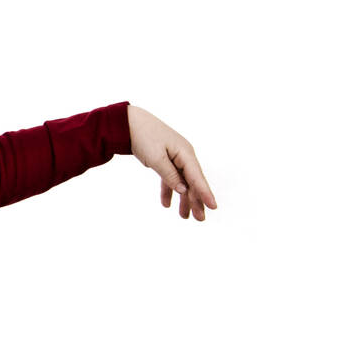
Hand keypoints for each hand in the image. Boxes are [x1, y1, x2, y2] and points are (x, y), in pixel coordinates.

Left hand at [127, 105, 217, 220]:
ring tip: (185, 217)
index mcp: (185, 153)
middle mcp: (183, 156)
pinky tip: (166, 204)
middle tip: (200, 220)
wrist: (129, 123)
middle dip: (196, 201)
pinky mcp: (165, 160)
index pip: (197, 177)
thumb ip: (170, 175)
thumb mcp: (156, 158)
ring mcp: (175, 158)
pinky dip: (168, 190)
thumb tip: (183, 190)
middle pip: (192, 182)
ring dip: (184, 199)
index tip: (213, 207)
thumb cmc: (144, 137)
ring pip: (182, 182)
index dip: (205, 193)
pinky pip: (170, 178)